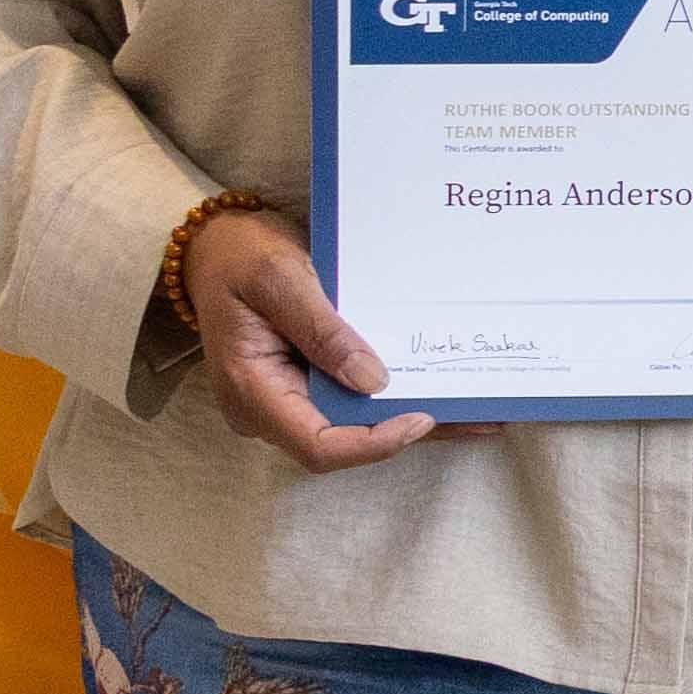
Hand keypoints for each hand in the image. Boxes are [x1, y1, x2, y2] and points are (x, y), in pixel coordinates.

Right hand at [179, 206, 449, 469]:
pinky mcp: (303, 386)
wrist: (217, 248)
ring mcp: (285, 402)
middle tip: (473, 415)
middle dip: (405, 432)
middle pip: (342, 442)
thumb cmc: (240, 257)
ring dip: (408, 420)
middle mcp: (267, 411)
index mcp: (250, 391)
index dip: (372, 443)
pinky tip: (439, 390)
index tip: (423, 418)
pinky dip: (392, 400)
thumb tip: (373, 381)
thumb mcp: (279, 279)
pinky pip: (349, 403)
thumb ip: (322, 330)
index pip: (317, 445)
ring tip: (474, 409)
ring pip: (352, 427)